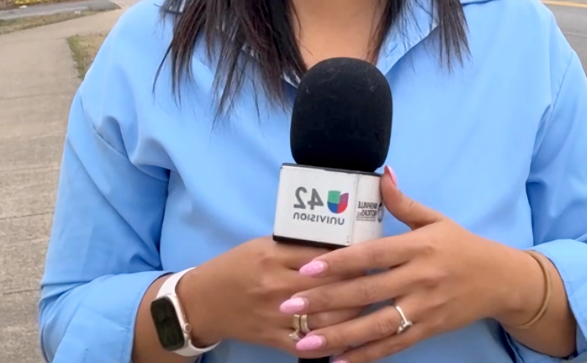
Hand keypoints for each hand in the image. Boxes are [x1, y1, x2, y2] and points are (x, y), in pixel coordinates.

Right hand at [178, 237, 363, 352]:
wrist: (203, 303)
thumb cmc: (236, 267)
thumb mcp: (263, 246)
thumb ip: (297, 245)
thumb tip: (338, 242)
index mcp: (275, 257)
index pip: (324, 257)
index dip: (353, 256)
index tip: (375, 253)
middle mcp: (278, 287)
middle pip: (331, 287)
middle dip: (362, 284)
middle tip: (383, 279)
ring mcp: (277, 317)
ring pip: (328, 318)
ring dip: (355, 313)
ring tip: (375, 305)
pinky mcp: (275, 339)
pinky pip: (312, 344)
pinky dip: (335, 341)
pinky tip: (354, 336)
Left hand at [277, 167, 544, 361]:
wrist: (501, 280)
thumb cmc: (462, 246)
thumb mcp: (435, 219)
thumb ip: (403, 202)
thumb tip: (381, 174)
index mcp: (417, 247)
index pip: (370, 256)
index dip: (337, 264)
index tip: (305, 270)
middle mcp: (419, 279)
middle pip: (366, 292)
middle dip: (324, 301)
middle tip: (288, 306)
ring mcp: (424, 308)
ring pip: (375, 326)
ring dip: (338, 336)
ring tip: (303, 342)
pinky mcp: (429, 330)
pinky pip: (393, 345)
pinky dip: (365, 355)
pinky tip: (337, 361)